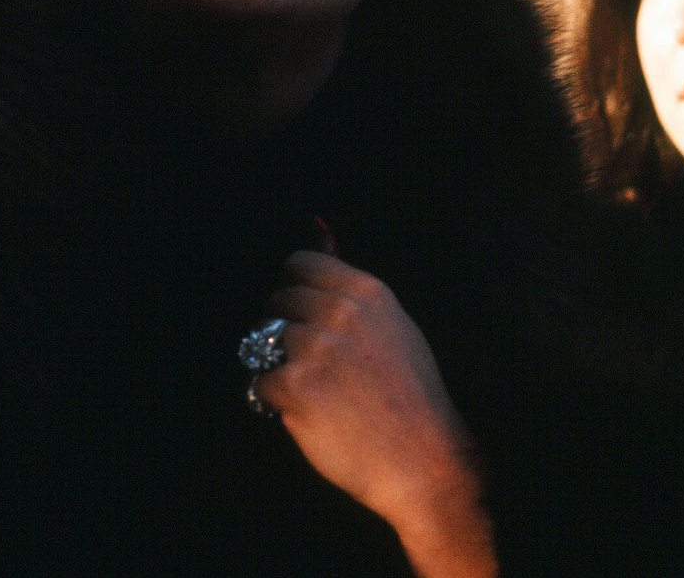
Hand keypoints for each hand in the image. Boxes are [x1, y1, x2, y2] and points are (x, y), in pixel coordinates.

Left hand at [260, 252, 497, 577]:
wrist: (425, 461)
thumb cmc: (411, 396)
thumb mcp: (393, 326)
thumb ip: (349, 284)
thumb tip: (316, 222)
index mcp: (365, 292)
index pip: (299, 264)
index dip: (293, 289)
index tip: (299, 311)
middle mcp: (339, 313)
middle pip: (278, 300)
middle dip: (283, 328)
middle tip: (310, 362)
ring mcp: (314, 349)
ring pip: (264, 341)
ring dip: (279, 365)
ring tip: (315, 391)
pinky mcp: (294, 386)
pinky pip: (259, 381)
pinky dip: (273, 399)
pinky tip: (307, 412)